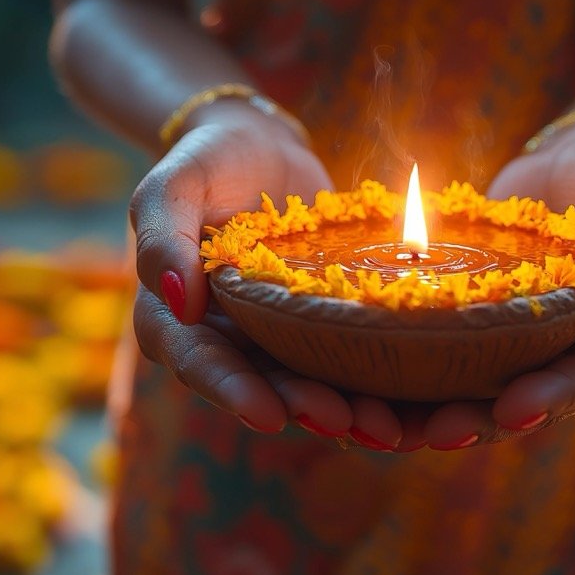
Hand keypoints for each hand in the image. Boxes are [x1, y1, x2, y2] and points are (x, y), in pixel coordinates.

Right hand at [131, 104, 389, 437]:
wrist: (260, 147)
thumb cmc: (207, 162)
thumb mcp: (173, 185)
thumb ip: (163, 237)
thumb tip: (179, 300)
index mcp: (177, 320)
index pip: (200, 363)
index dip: (234, 393)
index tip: (270, 416)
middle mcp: (226, 342)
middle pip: (262, 387)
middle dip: (303, 408)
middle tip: (344, 420)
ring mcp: (276, 339)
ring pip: (308, 385)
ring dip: (346, 410)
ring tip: (387, 427)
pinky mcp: (320, 328)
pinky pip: (345, 360)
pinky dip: (376, 383)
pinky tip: (412, 402)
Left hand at [413, 122, 574, 448]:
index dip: (555, 398)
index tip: (514, 409)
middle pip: (528, 403)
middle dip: (481, 421)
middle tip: (436, 432)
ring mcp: (522, 350)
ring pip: (477, 394)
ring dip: (431, 416)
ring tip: (386, 426)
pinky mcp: (477, 332)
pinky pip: (441, 360)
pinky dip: (403, 378)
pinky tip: (361, 387)